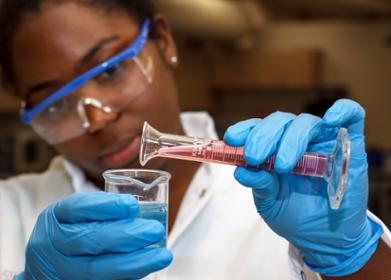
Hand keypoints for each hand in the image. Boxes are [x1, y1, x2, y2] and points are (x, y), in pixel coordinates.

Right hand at [15, 192, 171, 279]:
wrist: (50, 263)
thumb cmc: (74, 230)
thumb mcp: (79, 214)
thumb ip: (104, 210)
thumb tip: (141, 209)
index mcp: (55, 217)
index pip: (78, 208)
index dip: (106, 206)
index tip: (133, 205)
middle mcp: (53, 244)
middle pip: (89, 240)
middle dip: (127, 235)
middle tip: (155, 230)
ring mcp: (62, 269)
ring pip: (97, 269)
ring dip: (134, 262)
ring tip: (162, 256)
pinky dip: (128, 276)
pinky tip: (148, 268)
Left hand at [224, 99, 382, 275]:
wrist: (324, 238)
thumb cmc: (294, 215)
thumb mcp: (269, 202)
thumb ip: (259, 184)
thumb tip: (240, 171)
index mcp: (273, 148)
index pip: (258, 129)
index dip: (245, 129)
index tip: (231, 139)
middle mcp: (296, 140)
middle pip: (280, 122)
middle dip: (263, 136)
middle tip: (254, 157)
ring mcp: (323, 140)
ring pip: (306, 122)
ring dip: (291, 139)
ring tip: (282, 165)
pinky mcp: (350, 144)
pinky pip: (352, 117)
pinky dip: (343, 111)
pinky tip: (331, 119)